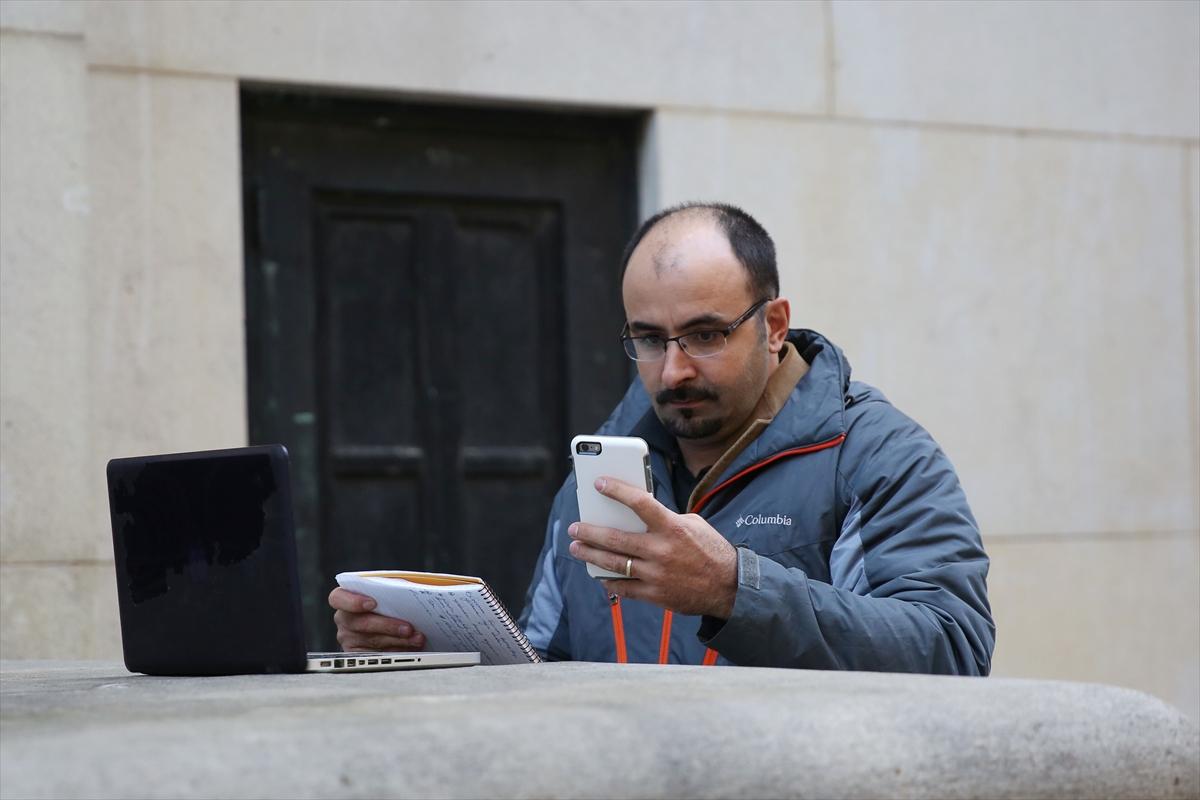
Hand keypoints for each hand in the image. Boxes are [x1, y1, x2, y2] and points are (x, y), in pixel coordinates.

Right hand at [328, 587, 426, 651]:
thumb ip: (390, 589)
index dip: (354, 601)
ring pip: (372, 641)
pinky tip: (409, 648)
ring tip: (416, 638)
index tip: (372, 603)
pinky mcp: (358, 655)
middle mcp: (344, 619)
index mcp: (344, 598)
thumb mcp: (386, 591)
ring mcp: (349, 639)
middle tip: (408, 628)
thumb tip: (409, 591)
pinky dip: (396, 651)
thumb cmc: (385, 601)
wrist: (387, 619)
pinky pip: (377, 656)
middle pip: (360, 624)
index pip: (338, 598)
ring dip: (398, 640)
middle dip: (387, 626)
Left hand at [567, 476, 737, 618]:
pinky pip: (624, 588)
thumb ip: (664, 519)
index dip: (617, 490)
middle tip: (575, 527)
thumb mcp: (692, 524)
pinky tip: (599, 574)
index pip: (640, 503)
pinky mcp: (656, 595)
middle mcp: (661, 550)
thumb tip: (634, 515)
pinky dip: (609, 580)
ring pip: (614, 564)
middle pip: (616, 539)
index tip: (598, 483)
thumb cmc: (710, 549)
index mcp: (673, 527)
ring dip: (591, 555)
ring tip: (577, 548)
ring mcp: (656, 575)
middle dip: (590, 532)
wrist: (729, 587)